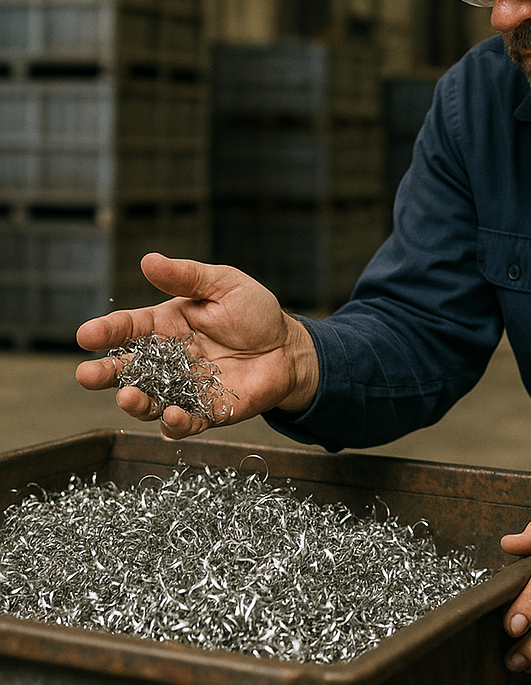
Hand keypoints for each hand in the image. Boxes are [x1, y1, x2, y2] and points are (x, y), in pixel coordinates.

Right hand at [76, 252, 318, 439]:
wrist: (288, 346)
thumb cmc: (254, 312)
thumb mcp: (224, 284)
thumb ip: (187, 276)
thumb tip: (148, 260)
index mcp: (167, 325)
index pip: (129, 327)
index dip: (107, 330)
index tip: (87, 334)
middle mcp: (169, 359)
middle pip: (127, 369)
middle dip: (104, 373)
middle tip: (87, 375)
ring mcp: (185, 387)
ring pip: (149, 401)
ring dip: (135, 402)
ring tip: (128, 397)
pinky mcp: (207, 411)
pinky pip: (185, 423)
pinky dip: (174, 424)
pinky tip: (171, 415)